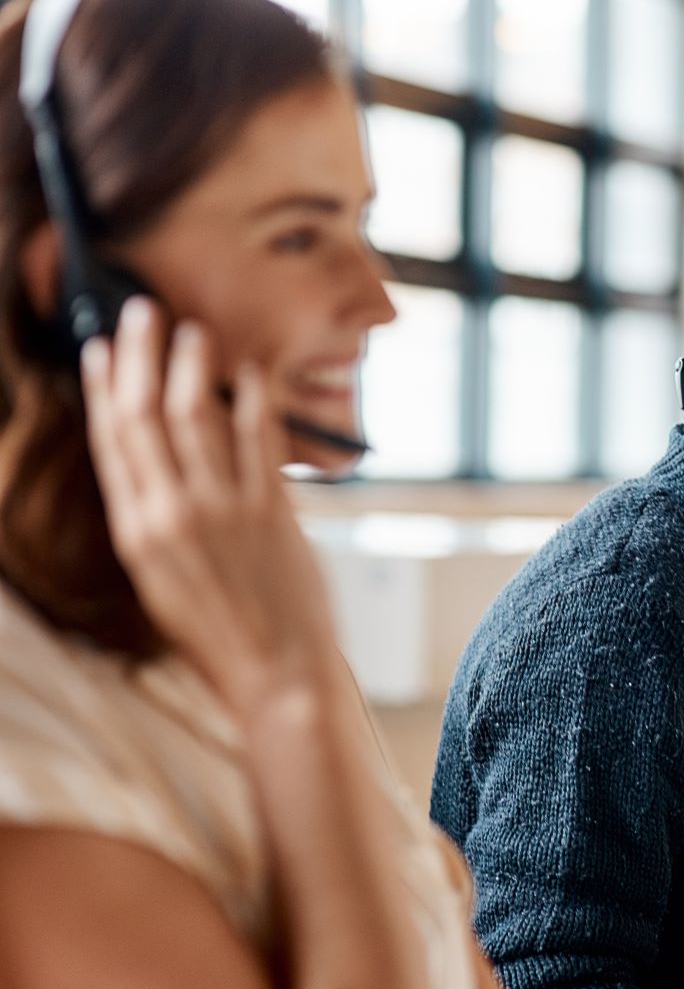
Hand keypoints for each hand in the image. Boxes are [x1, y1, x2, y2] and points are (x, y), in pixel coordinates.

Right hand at [80, 298, 339, 719]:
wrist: (276, 676)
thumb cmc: (222, 636)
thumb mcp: (163, 582)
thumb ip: (158, 524)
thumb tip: (158, 472)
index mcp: (136, 532)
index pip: (111, 441)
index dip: (105, 388)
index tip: (101, 349)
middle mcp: (171, 514)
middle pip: (145, 415)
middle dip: (141, 356)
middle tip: (143, 312)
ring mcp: (223, 509)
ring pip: (196, 416)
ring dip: (194, 366)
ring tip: (194, 330)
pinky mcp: (272, 513)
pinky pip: (259, 441)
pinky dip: (254, 400)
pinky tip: (253, 373)